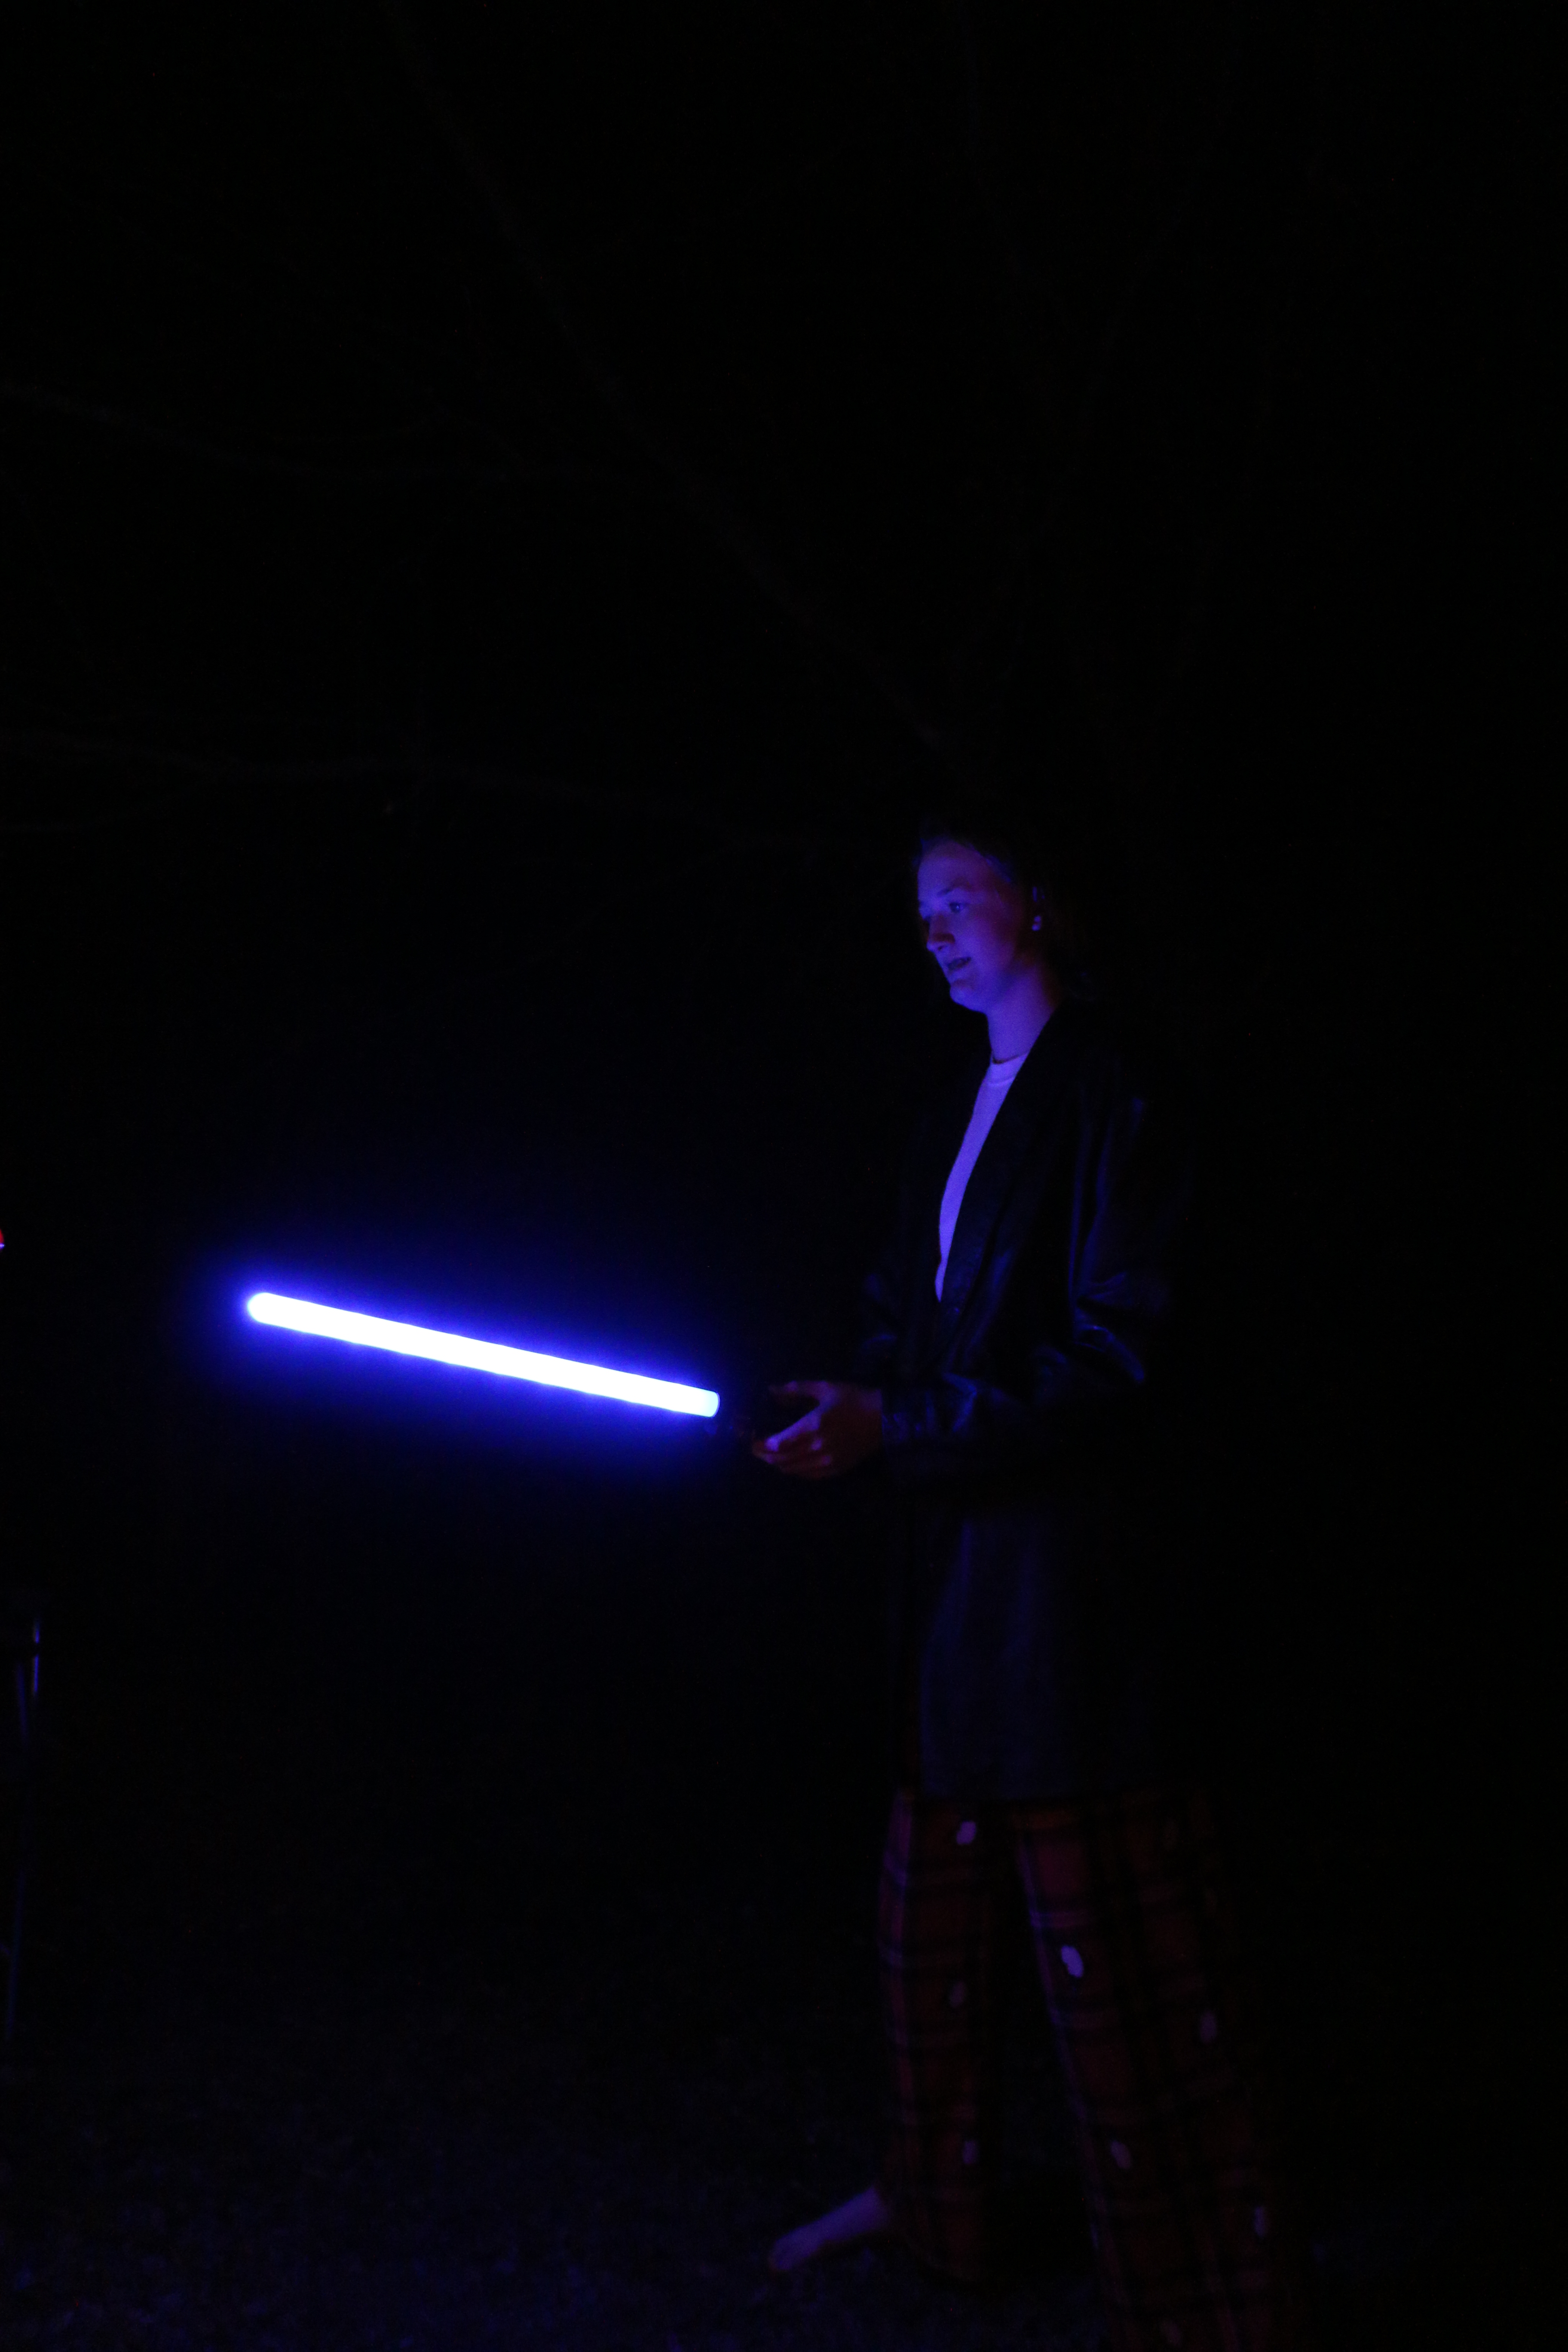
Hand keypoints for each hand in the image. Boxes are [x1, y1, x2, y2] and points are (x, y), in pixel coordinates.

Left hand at [750, 1381, 882, 1480]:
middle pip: (782, 1459)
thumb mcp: (824, 1388)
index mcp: (813, 1425)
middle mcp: (817, 1447)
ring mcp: (827, 1461)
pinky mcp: (835, 1469)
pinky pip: (808, 1475)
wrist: (884, 1419)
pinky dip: (794, 1470)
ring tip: (769, 1456)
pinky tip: (790, 1463)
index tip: (751, 1441)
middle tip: (755, 1450)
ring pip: (793, 1469)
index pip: (779, 1443)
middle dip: (765, 1456)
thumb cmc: (853, 1399)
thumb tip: (771, 1390)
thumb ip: (796, 1389)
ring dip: (778, 1464)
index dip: (761, 1445)